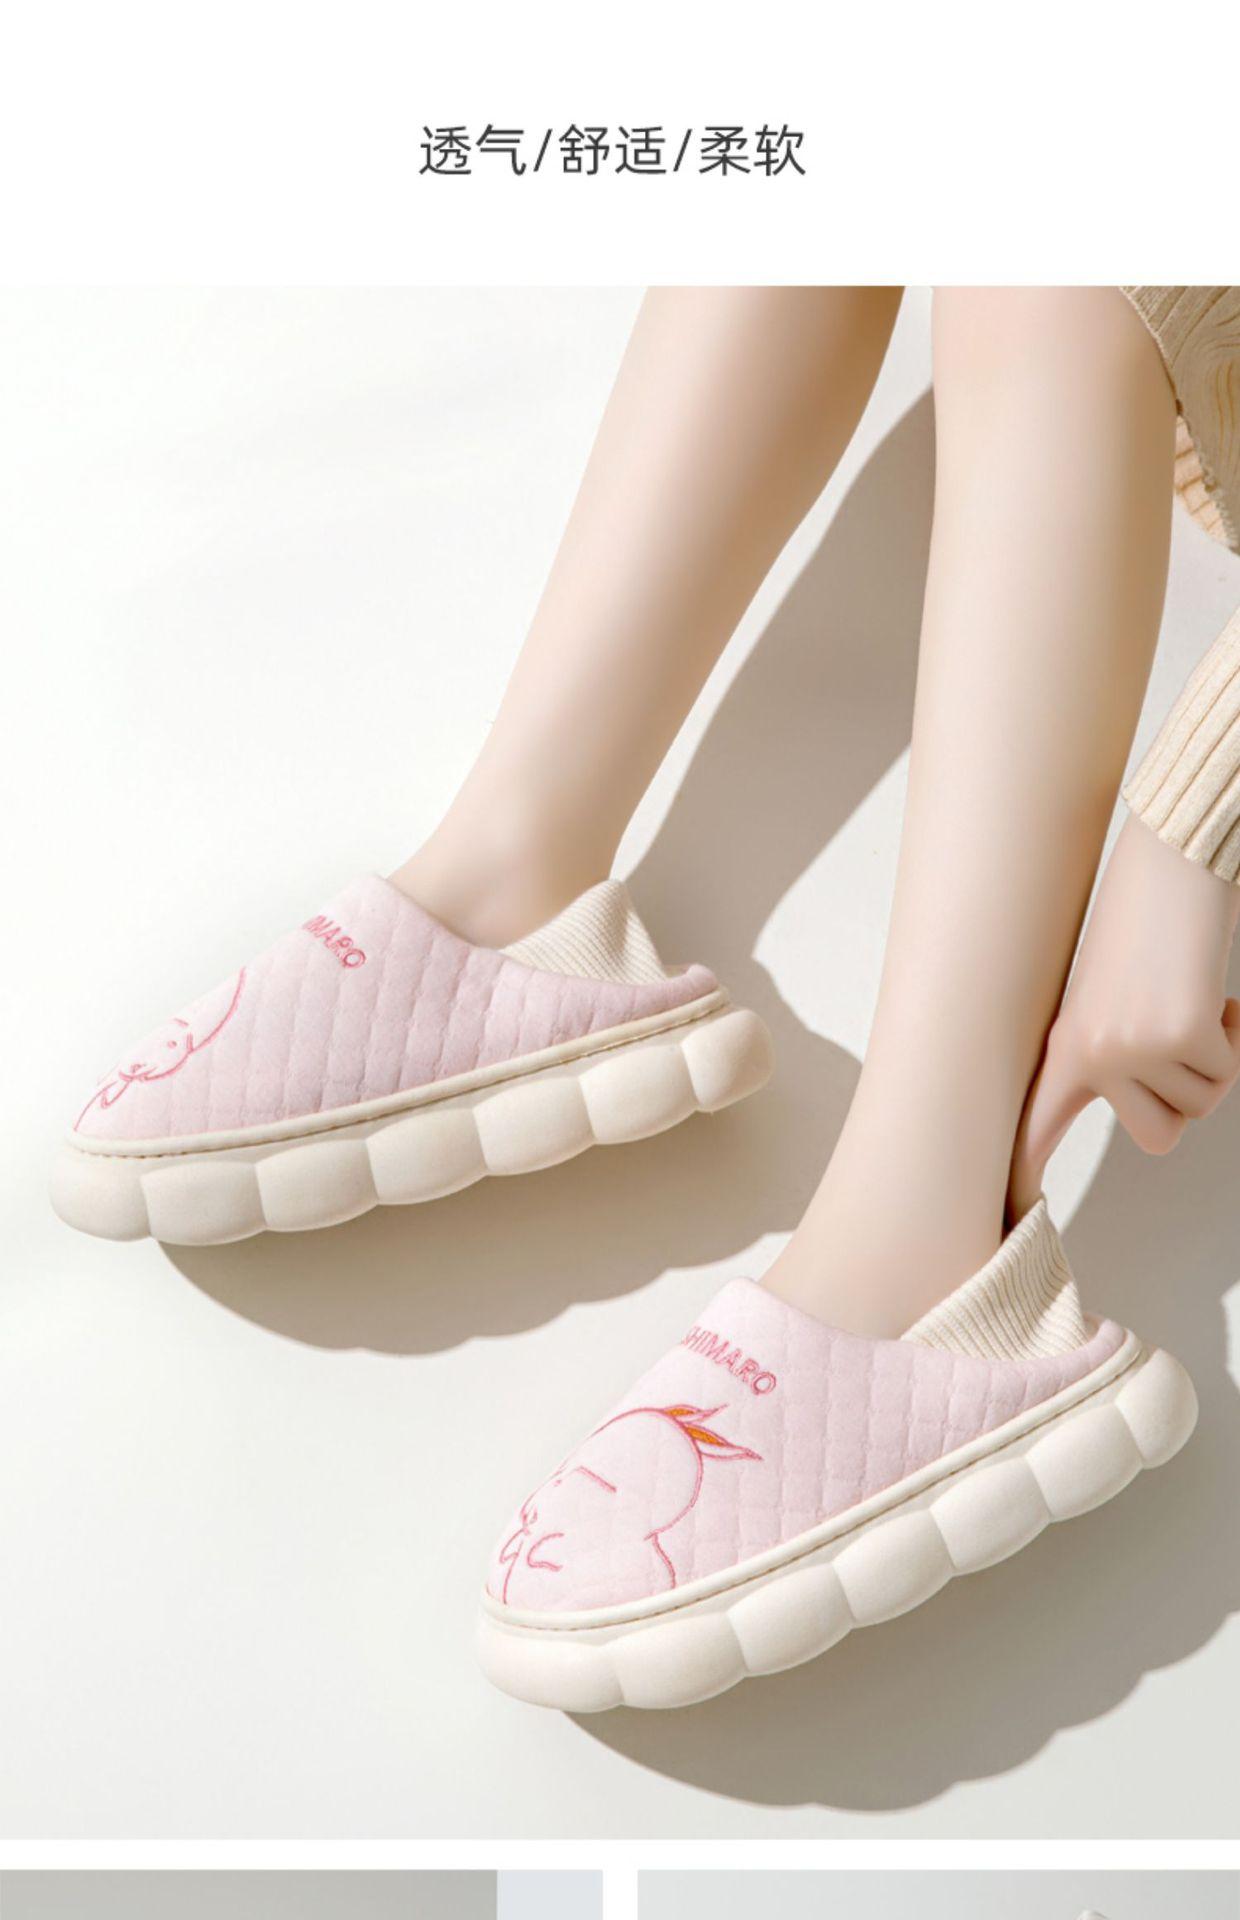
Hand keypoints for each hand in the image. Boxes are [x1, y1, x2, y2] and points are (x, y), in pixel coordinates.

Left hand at [1010, 813, 1239, 1213]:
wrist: (1167, 865)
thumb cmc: (1138, 928)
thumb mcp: (1099, 998)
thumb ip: (1102, 1054)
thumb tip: (1123, 1092)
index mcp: (1062, 1049)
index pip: (1029, 1131)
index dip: (1018, 1182)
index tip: (1003, 1222)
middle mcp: (1089, 1057)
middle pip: (1157, 1134)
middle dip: (1182, 1092)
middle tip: (1173, 1033)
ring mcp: (1132, 1048)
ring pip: (1199, 1104)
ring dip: (1208, 1058)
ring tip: (1184, 1001)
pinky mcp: (1178, 1034)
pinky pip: (1225, 1070)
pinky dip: (1231, 1036)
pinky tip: (1208, 992)